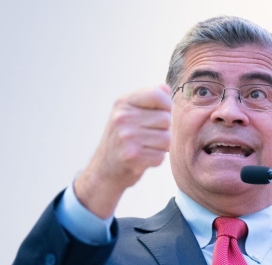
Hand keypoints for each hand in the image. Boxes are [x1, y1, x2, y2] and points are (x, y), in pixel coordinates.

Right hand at [74, 85, 172, 218]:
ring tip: (145, 147)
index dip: (166, 105)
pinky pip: (161, 156)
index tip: (160, 113)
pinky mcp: (132, 157)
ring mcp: (126, 137)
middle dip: (163, 129)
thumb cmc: (123, 139)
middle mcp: (122, 118)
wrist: (105, 169)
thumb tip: (166, 88)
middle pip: (166, 119)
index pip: (158, 95)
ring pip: (166, 139)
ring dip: (161, 146)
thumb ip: (149, 99)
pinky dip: (156, 159)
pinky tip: (143, 158)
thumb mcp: (129, 112)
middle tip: (148, 136)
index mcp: (123, 103)